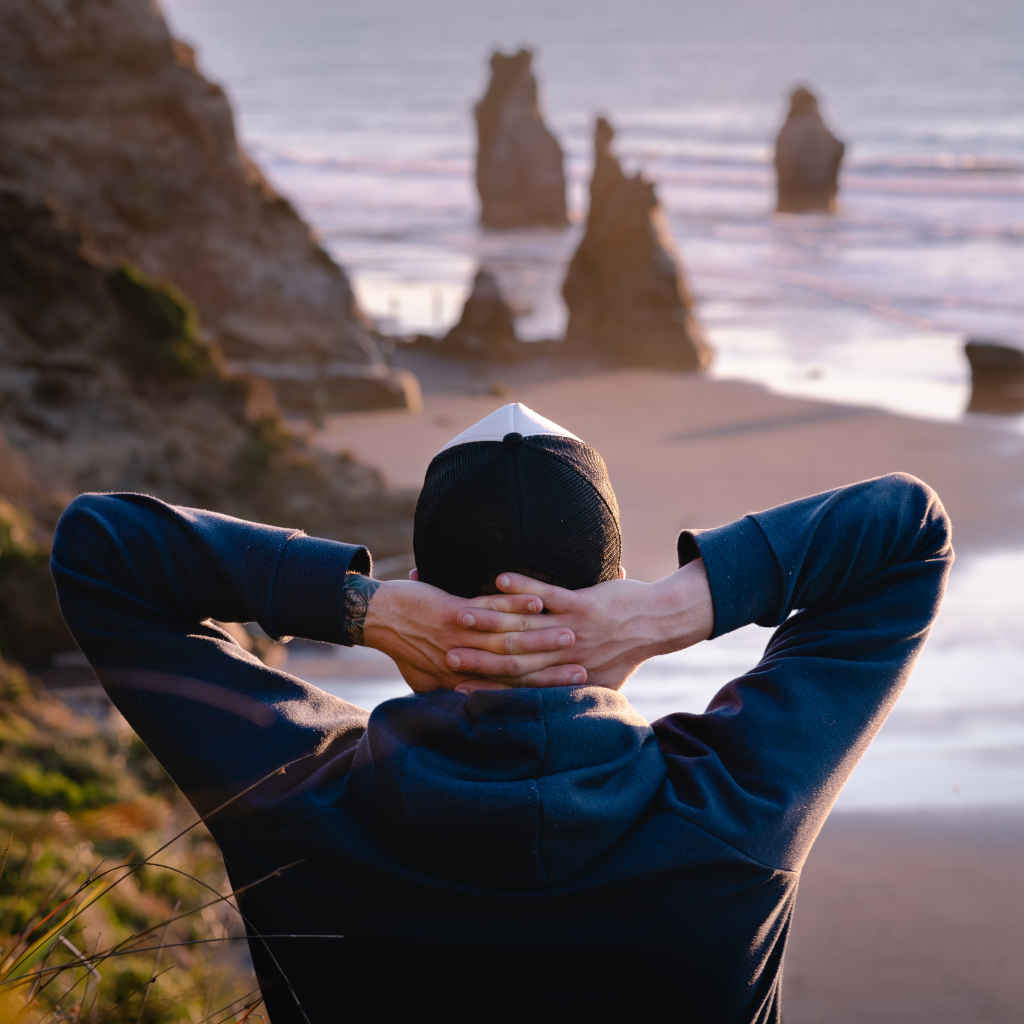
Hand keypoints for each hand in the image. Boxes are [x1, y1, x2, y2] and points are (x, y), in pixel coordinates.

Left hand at [357, 577, 586, 692]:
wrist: (377, 619)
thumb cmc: (404, 647)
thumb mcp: (427, 678)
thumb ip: (448, 691)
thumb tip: (468, 703)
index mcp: (464, 682)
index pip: (512, 690)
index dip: (544, 692)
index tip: (573, 691)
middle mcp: (466, 664)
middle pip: (519, 669)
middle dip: (555, 669)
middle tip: (586, 667)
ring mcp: (461, 639)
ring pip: (510, 639)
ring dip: (544, 636)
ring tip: (574, 634)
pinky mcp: (453, 614)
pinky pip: (491, 609)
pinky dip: (516, 604)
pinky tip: (539, 601)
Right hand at [447, 560, 713, 690]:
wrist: (659, 622)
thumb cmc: (628, 651)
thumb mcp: (602, 680)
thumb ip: (575, 693)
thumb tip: (554, 708)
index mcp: (565, 676)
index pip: (517, 685)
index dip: (485, 686)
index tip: (454, 685)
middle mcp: (565, 658)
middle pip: (512, 660)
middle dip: (475, 657)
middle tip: (443, 654)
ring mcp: (573, 631)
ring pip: (523, 629)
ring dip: (489, 622)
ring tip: (457, 617)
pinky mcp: (582, 605)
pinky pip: (546, 595)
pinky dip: (520, 587)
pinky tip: (496, 579)